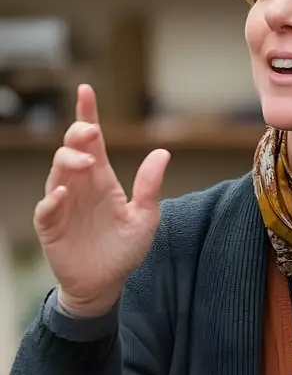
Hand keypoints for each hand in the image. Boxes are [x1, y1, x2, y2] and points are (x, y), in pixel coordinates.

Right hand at [33, 84, 170, 313]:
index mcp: (101, 179)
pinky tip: (64, 194)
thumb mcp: (145, 218)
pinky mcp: (51, 226)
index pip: (92, 140)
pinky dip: (53, 199)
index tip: (86, 90)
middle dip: (77, 135)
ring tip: (86, 162)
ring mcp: (62, 204)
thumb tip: (162, 152)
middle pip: (71, 149)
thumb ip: (150, 187)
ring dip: (69, 162)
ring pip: (57, 172)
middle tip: (90, 133)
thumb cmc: (123, 250)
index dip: (87, 114)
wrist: (105, 284)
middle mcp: (79, 185)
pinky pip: (46, 207)